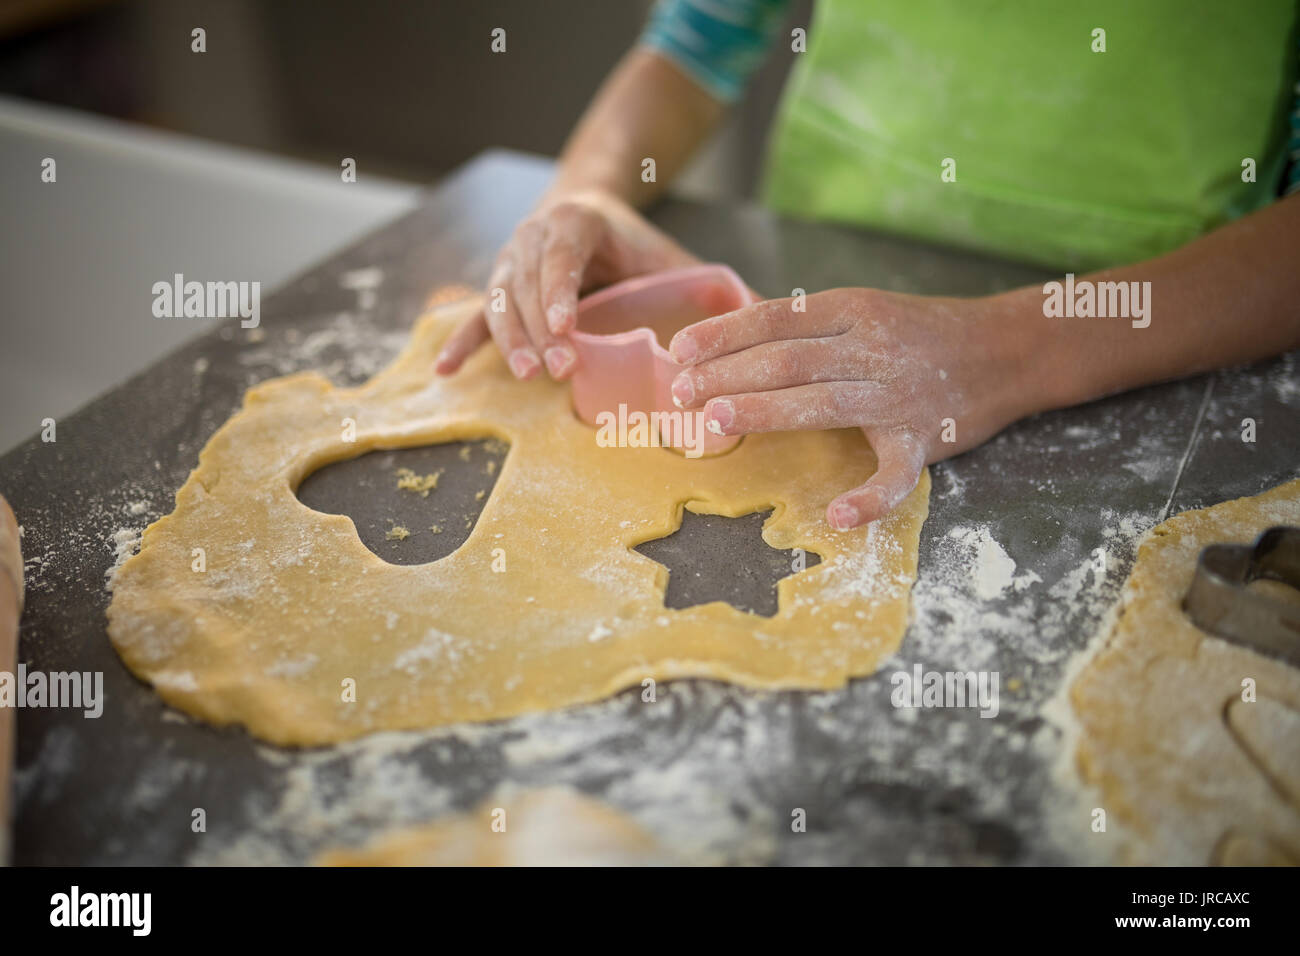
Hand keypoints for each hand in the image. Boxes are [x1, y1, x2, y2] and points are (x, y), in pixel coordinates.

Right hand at [435, 189, 698, 379]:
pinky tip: (445, 371)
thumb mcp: (666, 255)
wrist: (585, 207)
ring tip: (527, 374)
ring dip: (509, 340)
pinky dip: (461, 343)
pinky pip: (475, 316)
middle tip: (557, 368)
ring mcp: (508, 261)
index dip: (559, 291)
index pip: (561, 256)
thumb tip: (769, 310)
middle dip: (539, 329)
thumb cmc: (632, 243)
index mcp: (575, 221)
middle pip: (527, 284)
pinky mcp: (497, 288)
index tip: (566, 326)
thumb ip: (708, 284)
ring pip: (499, 301)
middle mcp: (532, 236)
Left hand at [667, 288, 1037, 529]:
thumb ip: (808, 327)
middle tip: (680, 393)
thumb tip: (731, 344)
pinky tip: (838, 517)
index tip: (680, 351)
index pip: (776, 319)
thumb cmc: (921, 332)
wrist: (1008, 347)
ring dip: (765, 412)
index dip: (724, 334)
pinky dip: (870, 498)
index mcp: (853, 309)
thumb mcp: (865, 309)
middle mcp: (873, 348)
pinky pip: (895, 474)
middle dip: (727, 375)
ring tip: (715, 421)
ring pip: (823, 403)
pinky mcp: (924, 440)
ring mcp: (899, 395)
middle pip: (788, 360)